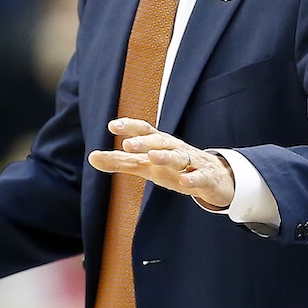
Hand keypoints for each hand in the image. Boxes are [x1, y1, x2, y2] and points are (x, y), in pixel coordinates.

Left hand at [87, 118, 235, 208]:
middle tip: (127, 144)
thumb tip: (91, 157)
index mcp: (161, 144)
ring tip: (152, 157)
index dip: (130, 126)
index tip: (112, 125)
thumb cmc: (175, 169)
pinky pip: (200, 177)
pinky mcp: (207, 178)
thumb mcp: (146, 166)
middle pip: (160, 142)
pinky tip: (184, 182)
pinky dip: (192, 178)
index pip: (145, 130)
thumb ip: (120, 162)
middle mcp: (176, 150)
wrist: (216, 179)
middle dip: (145, 142)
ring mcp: (193, 163)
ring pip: (180, 157)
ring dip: (166, 156)